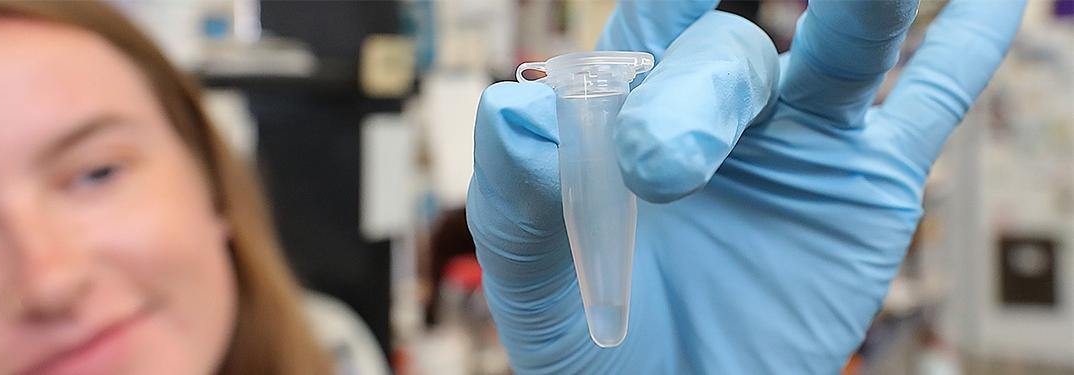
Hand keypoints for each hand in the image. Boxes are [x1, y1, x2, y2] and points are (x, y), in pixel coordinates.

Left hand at [466, 0, 1024, 372]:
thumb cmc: (591, 348)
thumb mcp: (534, 280)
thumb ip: (519, 194)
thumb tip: (512, 114)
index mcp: (629, 113)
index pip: (646, 27)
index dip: (667, 1)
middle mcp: (720, 109)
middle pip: (725, 53)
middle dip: (696, 97)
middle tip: (659, 176)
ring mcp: (800, 138)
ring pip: (840, 45)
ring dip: (865, 1)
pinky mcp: (866, 181)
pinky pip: (926, 103)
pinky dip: (959, 51)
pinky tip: (995, 4)